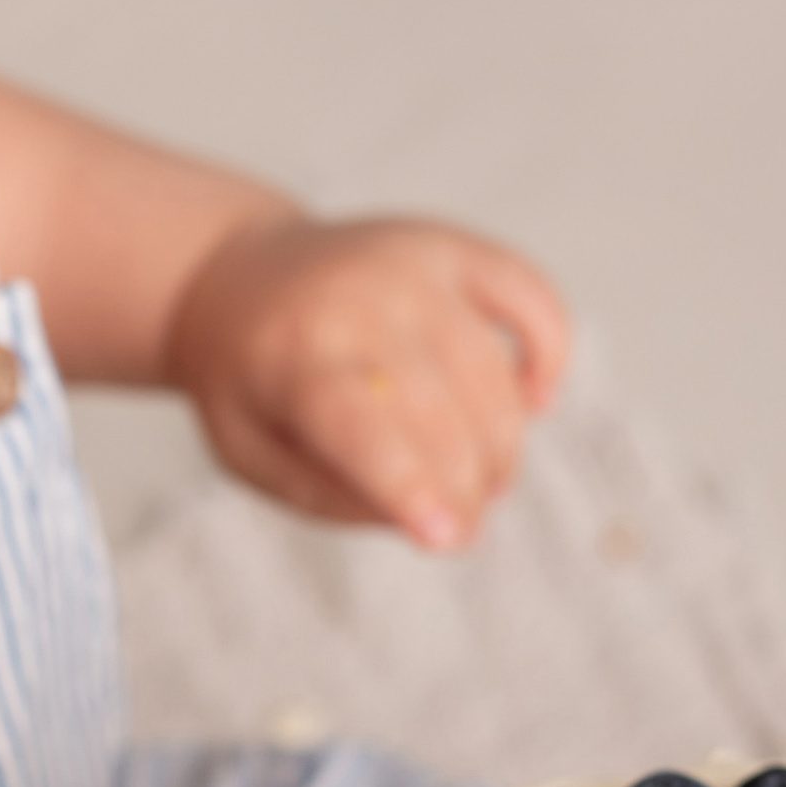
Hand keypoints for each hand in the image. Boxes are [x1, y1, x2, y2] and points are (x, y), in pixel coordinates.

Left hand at [165, 214, 569, 547]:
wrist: (234, 273)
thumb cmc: (248, 382)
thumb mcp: (251, 454)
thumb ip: (332, 496)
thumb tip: (434, 524)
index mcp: (294, 356)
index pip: (365, 428)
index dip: (412, 486)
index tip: (447, 539)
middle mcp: (359, 299)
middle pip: (439, 408)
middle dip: (466, 486)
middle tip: (465, 526)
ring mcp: (411, 265)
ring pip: (489, 368)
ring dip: (503, 443)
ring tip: (486, 481)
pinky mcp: (453, 247)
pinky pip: (531, 294)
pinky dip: (550, 351)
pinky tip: (536, 398)